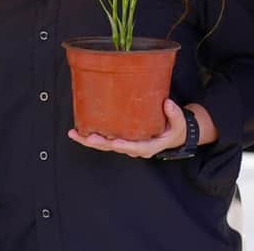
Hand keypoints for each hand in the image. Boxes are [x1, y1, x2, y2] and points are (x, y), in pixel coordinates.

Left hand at [67, 99, 185, 157]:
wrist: (173, 134)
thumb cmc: (175, 129)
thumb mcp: (179, 123)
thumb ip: (175, 114)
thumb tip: (167, 103)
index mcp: (149, 146)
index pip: (135, 148)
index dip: (124, 145)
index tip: (114, 142)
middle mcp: (135, 148)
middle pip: (114, 148)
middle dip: (99, 144)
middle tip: (86, 137)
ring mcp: (127, 145)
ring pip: (106, 146)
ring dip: (89, 141)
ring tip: (74, 134)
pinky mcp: (122, 139)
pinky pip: (106, 140)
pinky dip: (92, 137)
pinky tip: (79, 131)